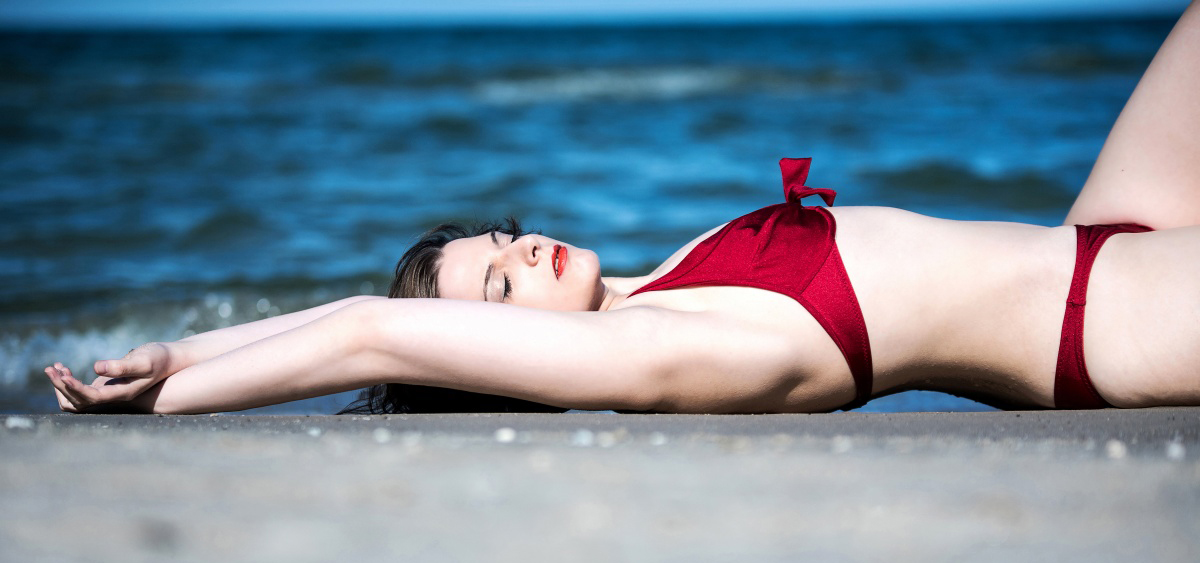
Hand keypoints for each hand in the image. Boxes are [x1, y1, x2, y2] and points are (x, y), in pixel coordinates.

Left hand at [44, 342, 176, 412]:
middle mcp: (112, 398)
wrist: (168, 359)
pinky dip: (68, 383)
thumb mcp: (143, 360)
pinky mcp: (104, 387)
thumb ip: (121, 366)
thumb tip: (96, 368)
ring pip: (75, 401)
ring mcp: (107, 394)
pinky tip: (64, 369)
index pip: (92, 397)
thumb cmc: (157, 358)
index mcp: (122, 393)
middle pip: (79, 401)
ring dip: (61, 386)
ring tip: (55, 368)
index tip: (63, 375)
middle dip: (62, 386)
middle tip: (51, 368)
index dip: (75, 388)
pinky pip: (79, 393)